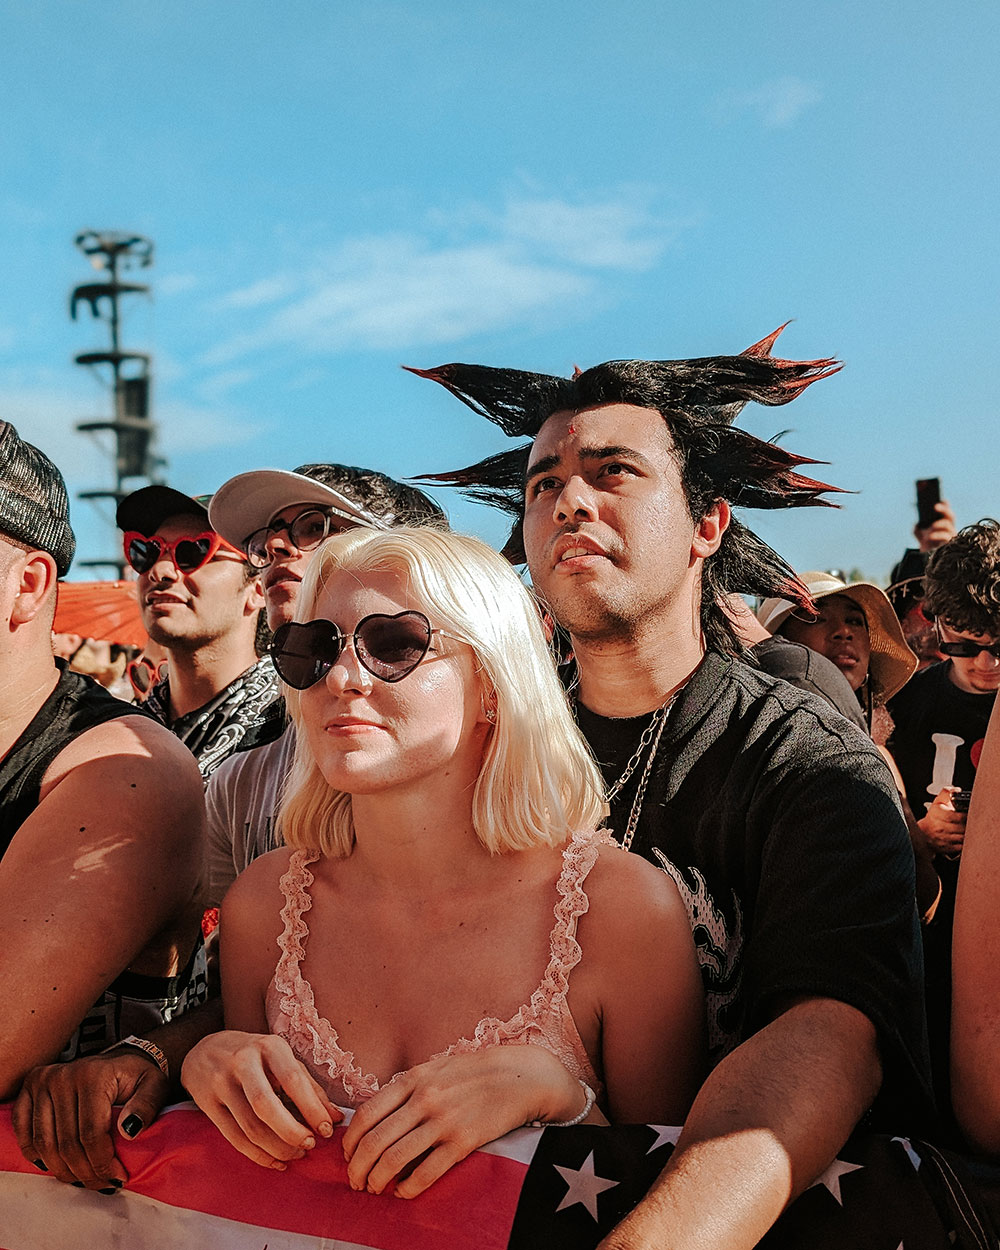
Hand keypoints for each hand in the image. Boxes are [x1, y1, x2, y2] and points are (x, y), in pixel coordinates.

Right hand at [12, 1050, 168, 1189]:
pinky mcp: (30, 1088)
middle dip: (86, 1172)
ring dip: (63, 1170)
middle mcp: (64, 1076)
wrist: (120, 1059)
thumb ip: (146, 1105)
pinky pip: (23, 1130)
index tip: (117, 1178)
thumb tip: (129, 1131)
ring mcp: (43, 1082)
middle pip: (67, 1143)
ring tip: (83, 1178)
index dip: (102, 1163)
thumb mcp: (155, 1085)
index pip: (91, 1134)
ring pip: (45, 1143)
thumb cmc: (137, 1075)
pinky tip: (53, 1164)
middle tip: (103, 1184)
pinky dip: (35, 1153)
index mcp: (94, 1075)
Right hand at [180, 1031, 341, 1168]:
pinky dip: (258, 1155)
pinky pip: (235, 1138)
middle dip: (291, 1132)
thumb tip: (336, 1118)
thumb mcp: (282, 1059)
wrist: (203, 1050)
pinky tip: (276, 1161)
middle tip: (309, 1146)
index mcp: (269, 1046)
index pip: (293, 1080)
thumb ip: (309, 1086)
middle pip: (266, 1106)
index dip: (312, 1109)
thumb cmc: (254, 1056)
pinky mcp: (207, 1105)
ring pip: (250, 1127)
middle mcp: (243, 1062)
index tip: (326, 1130)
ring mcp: (221, 1083)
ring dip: (277, 1148)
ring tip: (296, 1154)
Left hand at [342, 1044, 586, 1198]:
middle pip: (375, 1142)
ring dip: (377, 1180)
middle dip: (358, 1168)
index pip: (366, 1114)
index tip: (347, 1156)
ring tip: (374, 1189)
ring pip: (395, 1159)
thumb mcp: (434, 1068)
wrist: (519, 1076)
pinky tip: (402, 1192)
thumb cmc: (472, 1072)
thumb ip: (406, 1089)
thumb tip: (376, 1117)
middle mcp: (424, 1099)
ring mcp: (443, 1121)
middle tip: (355, 1181)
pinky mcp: (463, 1142)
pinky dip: (408, 1187)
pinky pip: (426, 1172)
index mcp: (412, 1079)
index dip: (350, 1142)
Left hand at [915, 500, 956, 551]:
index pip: (946, 512)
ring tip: (932, 526)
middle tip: (935, 506)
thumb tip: (916, 525)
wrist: (927, 558)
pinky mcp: (949, 544)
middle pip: (951, 516)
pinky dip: (937, 535)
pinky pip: (945, 537)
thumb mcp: (920, 535)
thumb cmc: (926, 544)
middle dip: (944, 510)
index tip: (942, 499)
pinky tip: (930, 536)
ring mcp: (950, 536)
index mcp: (943, 524)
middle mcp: (949, 528)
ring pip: (948, 525)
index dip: (946, 505)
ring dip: (938, 524)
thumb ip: (917, 529)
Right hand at [918, 787, 966, 855]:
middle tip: (970, 822)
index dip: (965, 815)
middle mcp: (939, 827)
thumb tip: (955, 790)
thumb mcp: (937, 802)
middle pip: (960, 827)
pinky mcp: (946, 848)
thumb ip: (946, 793)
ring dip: (967, 834)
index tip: (969, 814)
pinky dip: (965, 843)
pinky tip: (964, 838)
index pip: (956, 816)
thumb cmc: (933, 817)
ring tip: (968, 829)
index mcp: (937, 814)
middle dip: (967, 825)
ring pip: (962, 837)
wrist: (923, 833)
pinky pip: (960, 846)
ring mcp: (943, 838)